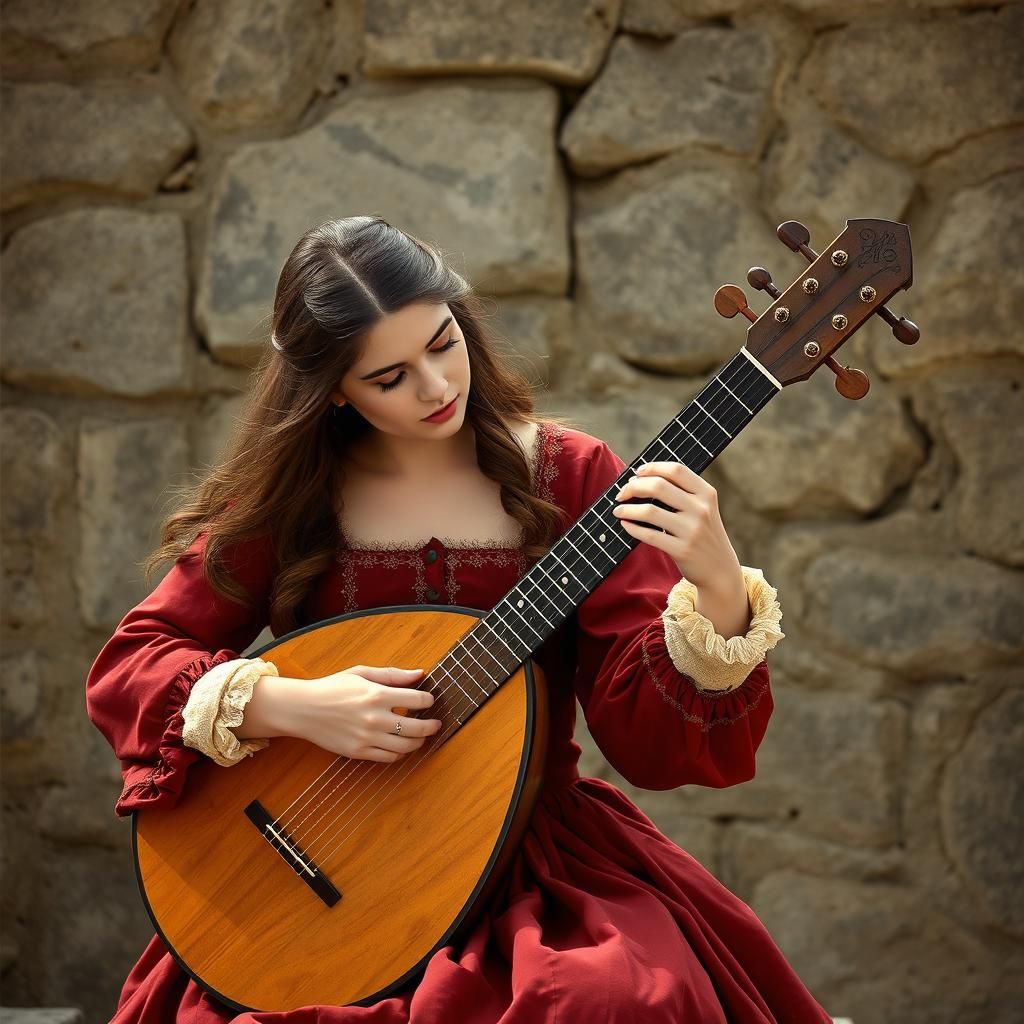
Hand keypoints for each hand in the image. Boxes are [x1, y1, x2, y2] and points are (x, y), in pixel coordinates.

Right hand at [281, 665, 442, 762]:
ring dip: (419, 742)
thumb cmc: (333, 687)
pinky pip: (389, 758)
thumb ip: (393, 674)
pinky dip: (400, 754)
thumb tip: (419, 673)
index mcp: (377, 694)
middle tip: (436, 724)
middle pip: (417, 727)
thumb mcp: (362, 673)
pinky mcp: (359, 752)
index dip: (428, 700)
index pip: (418, 700)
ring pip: (406, 746)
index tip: (429, 700)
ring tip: (421, 737)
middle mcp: (375, 718)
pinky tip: (401, 746)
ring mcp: (367, 737)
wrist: (304, 708)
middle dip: (432, 726)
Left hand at [612, 461, 741, 591]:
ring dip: (627, 509)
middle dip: (634, 486)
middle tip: (622, 493)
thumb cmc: (703, 535)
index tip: (637, 472)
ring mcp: (692, 530)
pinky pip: (649, 535)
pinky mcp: (682, 550)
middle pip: (659, 486)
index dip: (652, 467)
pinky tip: (625, 524)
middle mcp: (701, 509)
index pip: (676, 470)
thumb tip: (640, 479)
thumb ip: (682, 493)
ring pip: (650, 511)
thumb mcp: (703, 509)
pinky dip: (632, 527)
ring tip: (617, 510)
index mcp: (706, 493)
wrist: (720, 570)